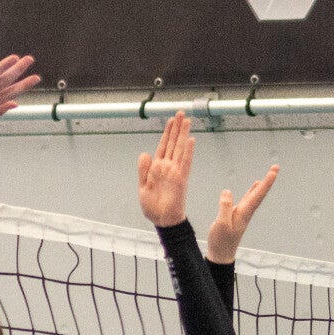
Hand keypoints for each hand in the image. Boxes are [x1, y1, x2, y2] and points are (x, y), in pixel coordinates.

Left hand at [137, 112, 195, 227]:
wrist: (162, 220)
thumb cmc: (153, 207)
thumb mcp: (142, 187)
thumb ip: (143, 170)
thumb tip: (145, 153)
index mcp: (157, 168)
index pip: (163, 145)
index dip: (167, 132)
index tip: (171, 120)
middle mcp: (168, 167)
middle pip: (173, 143)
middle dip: (177, 128)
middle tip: (181, 113)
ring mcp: (175, 171)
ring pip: (180, 148)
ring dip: (183, 134)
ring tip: (187, 121)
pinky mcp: (181, 179)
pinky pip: (186, 162)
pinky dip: (188, 151)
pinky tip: (191, 140)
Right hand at [206, 165, 278, 263]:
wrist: (221, 255)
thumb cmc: (221, 242)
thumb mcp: (221, 224)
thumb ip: (225, 207)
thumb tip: (227, 191)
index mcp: (245, 213)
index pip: (258, 195)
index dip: (266, 182)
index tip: (274, 171)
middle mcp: (247, 212)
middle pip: (260, 193)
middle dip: (268, 179)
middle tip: (276, 167)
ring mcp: (243, 213)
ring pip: (255, 195)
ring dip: (262, 184)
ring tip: (269, 174)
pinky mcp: (237, 215)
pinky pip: (247, 199)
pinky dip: (252, 191)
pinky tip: (254, 187)